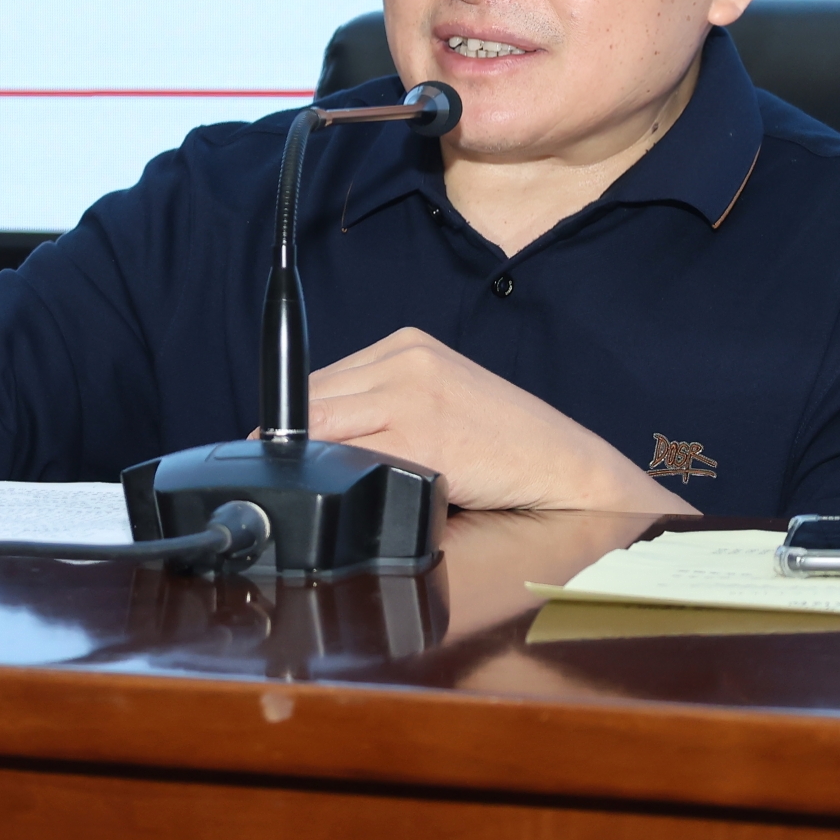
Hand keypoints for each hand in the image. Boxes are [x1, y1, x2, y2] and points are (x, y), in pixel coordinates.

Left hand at [305, 327, 696, 514]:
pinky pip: (350, 456)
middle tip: (289, 479)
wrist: (562, 466)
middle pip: (311, 399)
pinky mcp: (422, 432)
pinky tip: (349, 494)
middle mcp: (405, 357)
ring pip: (322, 427)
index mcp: (406, 345)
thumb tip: (313, 441)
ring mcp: (413, 391)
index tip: (277, 453)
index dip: (291, 424)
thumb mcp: (435, 406)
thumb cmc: (502, 446)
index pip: (318, 380)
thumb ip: (381, 409)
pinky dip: (338, 478)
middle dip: (294, 444)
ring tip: (316, 492)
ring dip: (311, 463)